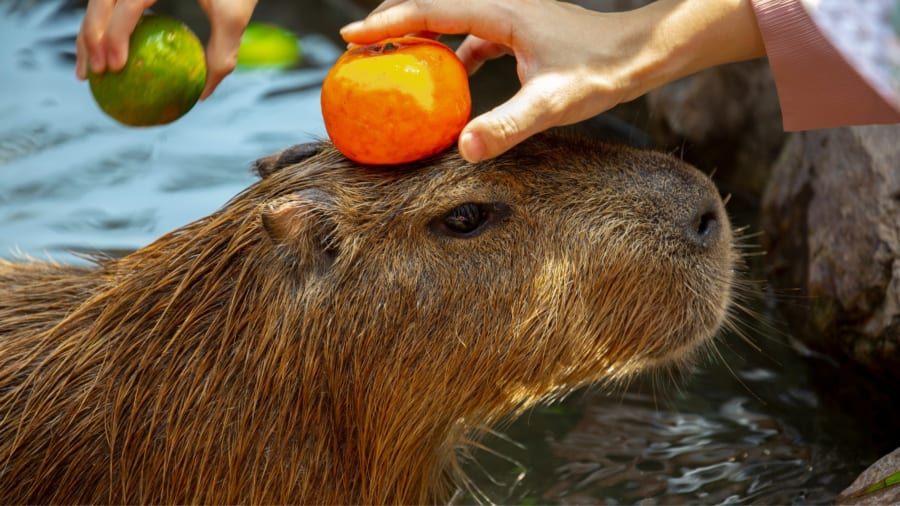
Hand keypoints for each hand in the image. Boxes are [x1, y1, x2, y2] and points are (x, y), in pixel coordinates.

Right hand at [75, 0, 257, 99]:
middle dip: (92, 37)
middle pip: (101, 0)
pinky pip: (111, 5)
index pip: (127, 2)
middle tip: (96, 73)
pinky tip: (103, 57)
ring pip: (99, 2)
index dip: (116, 33)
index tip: (116, 66)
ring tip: (87, 72)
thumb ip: (223, 54)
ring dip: (88, 36)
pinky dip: (104, 29)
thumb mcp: (234, 16)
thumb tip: (202, 94)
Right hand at [341, 0, 764, 161]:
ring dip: (421, 36)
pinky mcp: (521, 30)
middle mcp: (502, 5)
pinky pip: (473, 36)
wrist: (641, 53)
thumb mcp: (552, 103)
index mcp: (501, 11)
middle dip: (393, 22)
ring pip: (452, 19)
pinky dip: (452, 54)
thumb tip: (463, 150)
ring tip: (394, 62)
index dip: (387, 23)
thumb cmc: (602, 72)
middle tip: (360, 49)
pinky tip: (450, 82)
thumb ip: (508, 124)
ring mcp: (511, 15)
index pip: (430, 10)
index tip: (351, 40)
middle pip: (433, 4)